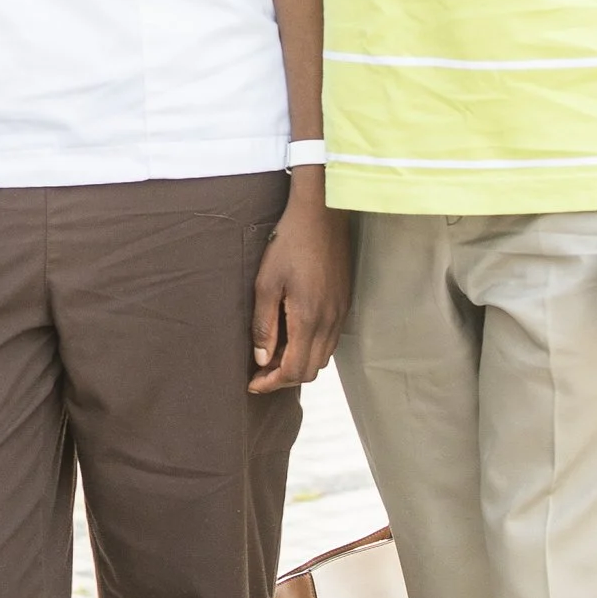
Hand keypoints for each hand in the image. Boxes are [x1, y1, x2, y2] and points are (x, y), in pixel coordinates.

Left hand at [249, 187, 351, 392]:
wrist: (323, 214)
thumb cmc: (290, 243)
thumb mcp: (266, 283)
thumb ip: (264, 325)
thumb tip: (262, 358)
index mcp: (308, 320)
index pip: (294, 370)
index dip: (271, 383)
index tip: (252, 383)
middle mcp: (330, 322)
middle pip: (310, 370)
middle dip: (283, 378)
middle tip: (259, 372)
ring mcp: (340, 313)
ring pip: (322, 358)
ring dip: (298, 364)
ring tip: (273, 356)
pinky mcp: (344, 302)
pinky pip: (330, 341)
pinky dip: (311, 349)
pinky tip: (293, 336)